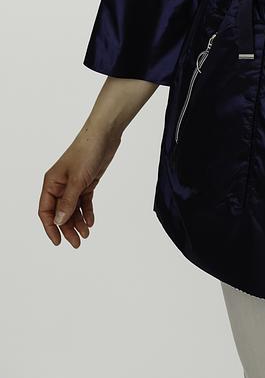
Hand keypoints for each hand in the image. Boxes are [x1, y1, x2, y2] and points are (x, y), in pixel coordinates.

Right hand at [38, 124, 121, 247]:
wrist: (104, 134)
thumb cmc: (87, 151)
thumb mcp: (77, 180)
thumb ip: (68, 202)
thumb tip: (58, 221)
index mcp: (51, 183)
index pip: (45, 210)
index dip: (50, 227)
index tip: (58, 241)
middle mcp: (60, 184)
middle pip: (60, 212)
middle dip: (67, 228)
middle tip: (77, 243)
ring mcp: (74, 183)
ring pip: (72, 208)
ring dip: (78, 222)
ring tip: (86, 234)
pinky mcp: (87, 181)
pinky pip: (84, 201)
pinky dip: (86, 212)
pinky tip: (90, 221)